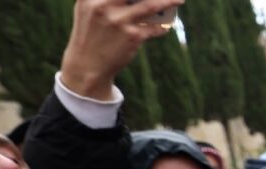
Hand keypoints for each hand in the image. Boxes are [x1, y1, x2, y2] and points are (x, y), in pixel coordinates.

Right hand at [60, 0, 181, 99]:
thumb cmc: (90, 33)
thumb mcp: (87, 8)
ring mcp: (119, 22)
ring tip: (179, 0)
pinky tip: (165, 27)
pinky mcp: (131, 37)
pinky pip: (153, 28)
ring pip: (150, 6)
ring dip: (168, 2)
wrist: (87, 64)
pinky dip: (162, 27)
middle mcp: (103, 7)